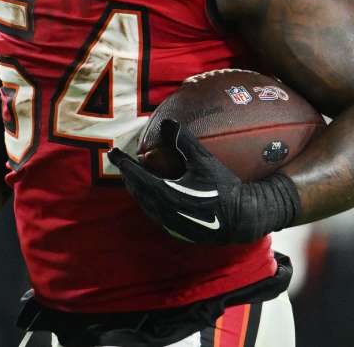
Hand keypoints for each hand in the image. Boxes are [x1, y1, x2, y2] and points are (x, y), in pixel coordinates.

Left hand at [107, 120, 298, 244]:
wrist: (241, 218)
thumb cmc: (224, 187)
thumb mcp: (204, 160)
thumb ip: (183, 140)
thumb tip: (168, 121)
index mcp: (165, 193)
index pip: (135, 175)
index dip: (122, 163)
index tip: (112, 152)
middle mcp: (163, 211)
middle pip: (136, 191)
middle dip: (128, 176)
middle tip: (124, 162)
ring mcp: (170, 224)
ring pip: (145, 204)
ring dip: (138, 189)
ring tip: (136, 176)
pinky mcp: (177, 231)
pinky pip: (155, 214)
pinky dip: (150, 201)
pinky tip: (155, 194)